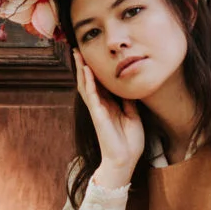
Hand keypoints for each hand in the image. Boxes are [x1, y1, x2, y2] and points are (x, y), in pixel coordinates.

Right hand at [75, 54, 144, 185]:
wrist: (125, 160)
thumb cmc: (129, 142)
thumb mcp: (133, 116)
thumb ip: (128, 102)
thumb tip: (129, 88)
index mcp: (109, 105)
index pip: (100, 83)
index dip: (95, 69)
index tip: (92, 54)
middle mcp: (100, 106)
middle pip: (89, 81)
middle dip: (84, 65)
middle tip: (78, 49)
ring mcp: (97, 110)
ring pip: (86, 86)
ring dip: (82, 70)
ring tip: (77, 55)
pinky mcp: (98, 116)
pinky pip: (92, 96)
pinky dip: (89, 82)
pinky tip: (87, 71)